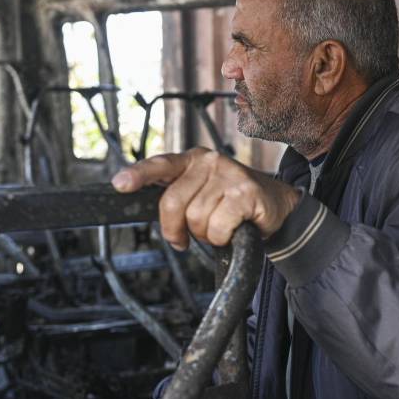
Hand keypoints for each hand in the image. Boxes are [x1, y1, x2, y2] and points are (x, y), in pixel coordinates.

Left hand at [111, 147, 300, 247]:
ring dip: (206, 234)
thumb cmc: (235, 202)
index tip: (120, 185)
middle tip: (185, 239)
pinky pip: (218, 227)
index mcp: (194, 159)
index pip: (161, 165)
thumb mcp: (204, 192)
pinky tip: (234, 229)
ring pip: (196, 219)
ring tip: (221, 227)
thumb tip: (159, 218)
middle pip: (173, 203)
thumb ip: (180, 197)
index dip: (139, 175)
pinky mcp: (245, 193)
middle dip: (176, 229)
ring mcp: (229, 175)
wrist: (278, 205)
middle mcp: (210, 162)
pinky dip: (223, 237)